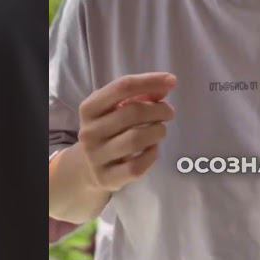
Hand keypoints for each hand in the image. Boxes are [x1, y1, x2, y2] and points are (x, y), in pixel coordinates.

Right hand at [75, 72, 176, 192]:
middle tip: (169, 112)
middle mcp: (89, 132)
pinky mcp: (105, 178)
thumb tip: (165, 85)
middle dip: (159, 109)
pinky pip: (136, 167)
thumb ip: (140, 95)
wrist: (87, 167)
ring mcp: (95, 157)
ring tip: (161, 130)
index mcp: (89, 108)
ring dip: (157, 131)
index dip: (150, 81)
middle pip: (132, 112)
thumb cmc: (108, 129)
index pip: (122, 87)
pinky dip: (151, 156)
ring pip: (136, 140)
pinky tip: (153, 149)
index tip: (172, 81)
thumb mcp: (115, 108)